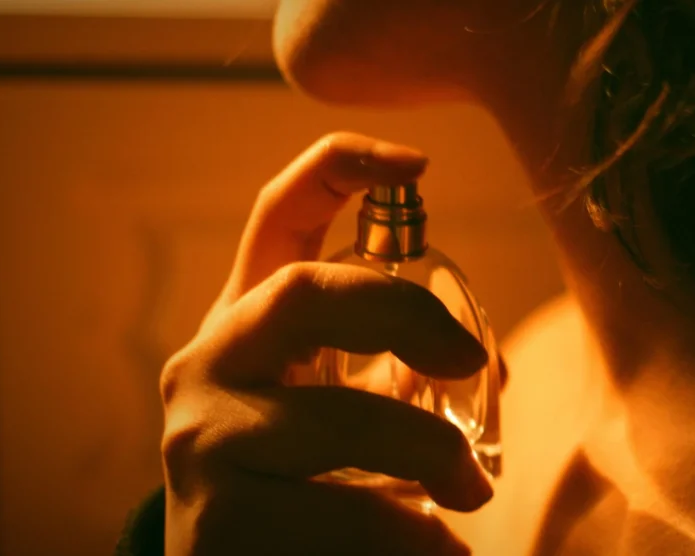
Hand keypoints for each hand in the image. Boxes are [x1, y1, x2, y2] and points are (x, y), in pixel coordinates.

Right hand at [161, 132, 491, 554]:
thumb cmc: (305, 490)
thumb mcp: (342, 412)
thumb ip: (395, 371)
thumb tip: (491, 368)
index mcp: (248, 325)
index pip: (278, 216)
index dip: (342, 169)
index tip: (420, 162)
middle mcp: (209, 366)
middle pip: (302, 291)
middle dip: (404, 315)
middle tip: (469, 364)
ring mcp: (203, 441)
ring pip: (341, 422)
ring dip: (430, 457)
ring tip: (471, 494)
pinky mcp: (218, 523)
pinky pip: (347, 517)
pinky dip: (412, 535)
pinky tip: (435, 546)